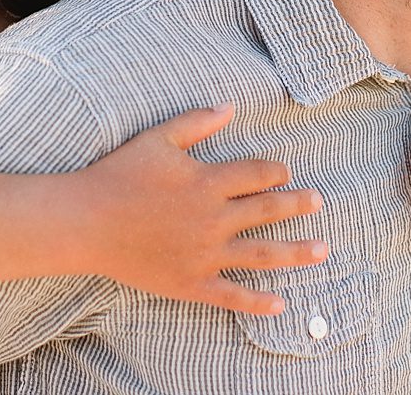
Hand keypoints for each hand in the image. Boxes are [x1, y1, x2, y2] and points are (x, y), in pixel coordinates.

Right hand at [72, 104, 325, 315]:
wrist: (86, 222)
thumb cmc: (119, 176)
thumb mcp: (158, 139)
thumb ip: (197, 122)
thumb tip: (230, 107)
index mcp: (208, 182)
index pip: (257, 175)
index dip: (275, 172)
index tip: (285, 173)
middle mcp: (214, 219)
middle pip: (268, 211)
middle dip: (297, 205)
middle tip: (319, 201)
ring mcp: (204, 254)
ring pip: (261, 254)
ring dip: (296, 253)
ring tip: (323, 250)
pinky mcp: (191, 282)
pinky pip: (231, 295)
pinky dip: (257, 301)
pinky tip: (280, 303)